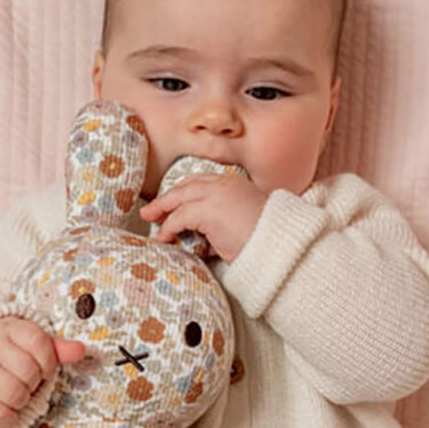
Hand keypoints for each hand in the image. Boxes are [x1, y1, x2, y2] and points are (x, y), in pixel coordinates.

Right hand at [0, 316, 85, 427]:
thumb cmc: (13, 352)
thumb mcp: (34, 344)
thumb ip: (58, 349)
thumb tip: (79, 350)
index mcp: (11, 330)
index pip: (36, 341)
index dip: (48, 360)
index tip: (46, 369)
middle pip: (26, 369)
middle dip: (35, 381)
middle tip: (30, 381)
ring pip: (12, 392)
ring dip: (23, 399)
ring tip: (21, 394)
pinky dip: (9, 416)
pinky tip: (11, 409)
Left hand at [140, 174, 268, 262]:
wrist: (278, 245)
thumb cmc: (266, 240)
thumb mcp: (244, 225)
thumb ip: (223, 224)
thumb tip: (206, 239)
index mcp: (235, 184)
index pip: (201, 182)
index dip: (183, 192)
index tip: (171, 202)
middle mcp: (224, 184)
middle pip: (186, 186)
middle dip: (167, 198)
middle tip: (151, 210)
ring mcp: (216, 195)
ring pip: (179, 199)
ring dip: (163, 211)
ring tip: (150, 221)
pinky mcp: (208, 211)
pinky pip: (179, 217)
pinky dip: (168, 227)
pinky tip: (164, 238)